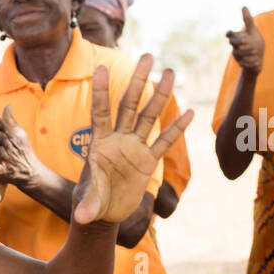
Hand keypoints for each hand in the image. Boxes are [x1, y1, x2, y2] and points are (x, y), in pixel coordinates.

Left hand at [0, 104, 46, 190]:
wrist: (32, 172)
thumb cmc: (22, 150)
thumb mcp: (20, 134)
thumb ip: (10, 121)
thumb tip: (7, 105)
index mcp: (14, 137)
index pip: (6, 127)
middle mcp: (11, 147)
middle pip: (2, 138)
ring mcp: (7, 159)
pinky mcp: (4, 172)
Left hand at [73, 56, 191, 225]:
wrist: (102, 214)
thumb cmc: (90, 205)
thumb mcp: (88, 206)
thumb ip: (88, 207)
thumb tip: (82, 218)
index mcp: (99, 144)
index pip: (100, 112)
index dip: (100, 92)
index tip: (100, 68)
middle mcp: (118, 141)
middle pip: (128, 105)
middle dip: (137, 81)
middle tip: (147, 56)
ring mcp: (134, 149)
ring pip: (148, 117)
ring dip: (159, 96)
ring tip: (170, 72)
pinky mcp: (147, 162)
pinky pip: (164, 142)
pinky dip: (177, 129)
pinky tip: (190, 112)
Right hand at [225, 7, 263, 74]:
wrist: (257, 58)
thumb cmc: (253, 41)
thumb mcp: (252, 30)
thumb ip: (247, 20)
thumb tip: (243, 6)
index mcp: (237, 38)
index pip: (230, 35)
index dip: (230, 33)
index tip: (233, 32)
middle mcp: (235, 47)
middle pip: (232, 43)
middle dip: (238, 41)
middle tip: (247, 40)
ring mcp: (238, 56)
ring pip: (238, 54)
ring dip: (246, 52)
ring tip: (256, 51)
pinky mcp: (243, 64)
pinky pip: (244, 64)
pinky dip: (251, 63)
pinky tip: (258, 62)